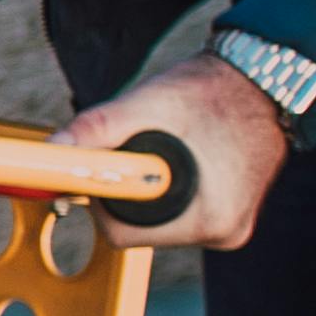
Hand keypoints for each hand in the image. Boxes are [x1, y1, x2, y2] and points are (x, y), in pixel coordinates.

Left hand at [64, 56, 293, 247]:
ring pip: (156, 223)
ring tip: (168, 147)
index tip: (109, 162)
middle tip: (139, 148)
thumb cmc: (209, 91)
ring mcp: (229, 229)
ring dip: (147, 190)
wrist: (262, 81)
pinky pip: (178, 214)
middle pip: (138, 230)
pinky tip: (183, 158)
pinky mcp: (230, 220)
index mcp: (209, 218)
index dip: (103, 196)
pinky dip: (167, 190)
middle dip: (126, 192)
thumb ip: (96, 129)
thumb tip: (53, 148)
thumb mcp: (148, 104)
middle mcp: (223, 233)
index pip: (121, 233)